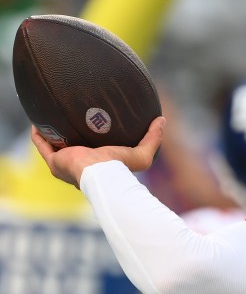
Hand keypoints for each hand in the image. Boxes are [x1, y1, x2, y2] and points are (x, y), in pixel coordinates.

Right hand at [32, 116, 165, 187]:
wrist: (101, 175)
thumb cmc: (121, 168)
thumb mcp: (142, 154)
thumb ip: (153, 138)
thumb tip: (161, 120)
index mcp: (99, 166)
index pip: (95, 153)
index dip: (93, 141)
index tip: (95, 126)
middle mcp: (80, 166)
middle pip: (74, 149)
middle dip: (71, 136)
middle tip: (73, 118)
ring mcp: (65, 164)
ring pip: (56, 148)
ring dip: (53, 135)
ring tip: (53, 119)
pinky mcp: (55, 161)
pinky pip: (43, 147)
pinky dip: (39, 136)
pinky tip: (37, 123)